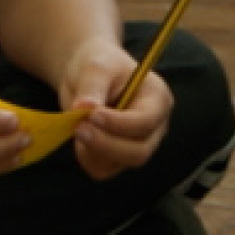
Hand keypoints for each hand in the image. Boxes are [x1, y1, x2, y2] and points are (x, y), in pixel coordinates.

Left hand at [60, 45, 174, 182]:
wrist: (88, 74)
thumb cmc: (99, 64)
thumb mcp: (95, 67)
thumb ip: (92, 87)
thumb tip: (84, 108)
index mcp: (157, 99)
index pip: (146, 121)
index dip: (118, 123)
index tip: (91, 115)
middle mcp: (154, 126)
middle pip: (138, 152)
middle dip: (106, 144)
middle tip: (78, 128)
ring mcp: (138, 144)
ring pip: (119, 164)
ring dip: (93, 152)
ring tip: (77, 127)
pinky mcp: (119, 157)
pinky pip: (103, 169)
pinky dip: (87, 159)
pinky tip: (81, 139)